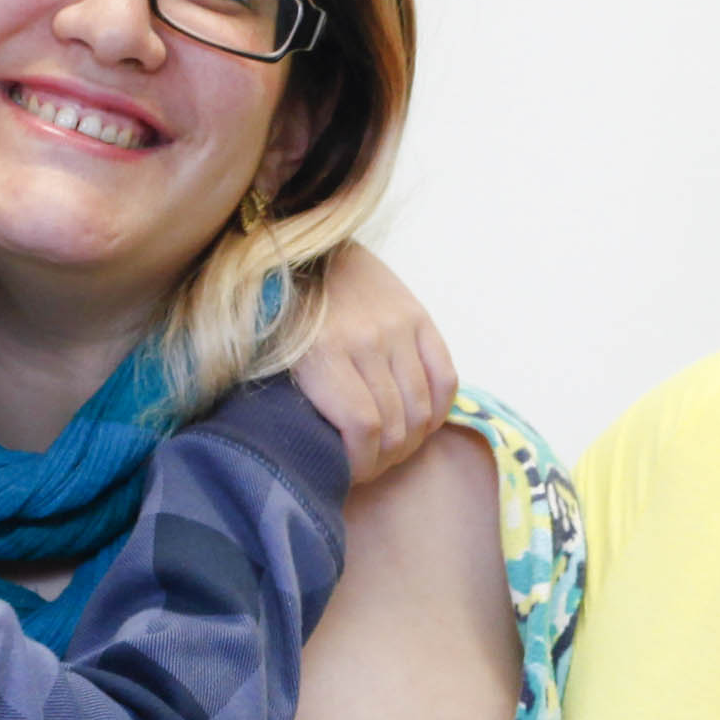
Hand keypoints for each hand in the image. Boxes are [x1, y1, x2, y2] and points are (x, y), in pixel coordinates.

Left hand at [290, 240, 456, 483]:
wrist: (305, 246)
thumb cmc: (281, 311)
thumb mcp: (273, 357)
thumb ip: (300, 402)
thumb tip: (322, 456)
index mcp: (323, 354)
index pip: (364, 428)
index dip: (365, 463)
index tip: (353, 473)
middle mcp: (366, 340)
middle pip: (396, 424)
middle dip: (387, 458)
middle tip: (374, 464)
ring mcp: (397, 327)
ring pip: (422, 408)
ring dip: (413, 440)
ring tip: (396, 447)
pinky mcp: (419, 317)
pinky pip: (445, 378)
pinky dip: (439, 409)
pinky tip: (423, 421)